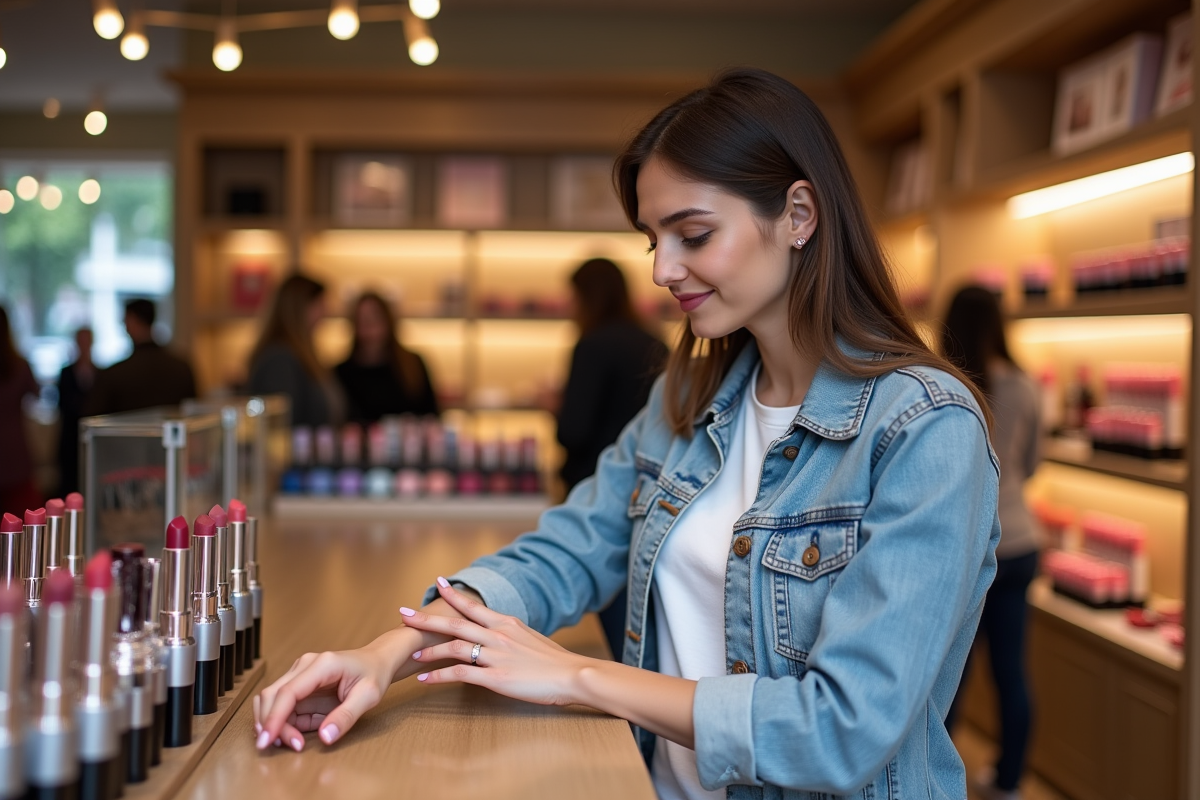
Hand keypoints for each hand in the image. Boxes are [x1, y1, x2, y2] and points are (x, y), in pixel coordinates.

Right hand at [253, 636, 399, 751]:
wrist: (376, 661)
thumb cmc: (374, 674)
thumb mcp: (368, 696)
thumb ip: (346, 716)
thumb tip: (325, 737)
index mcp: (322, 665)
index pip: (287, 692)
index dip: (274, 718)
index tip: (268, 740)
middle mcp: (305, 665)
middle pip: (272, 695)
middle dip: (272, 724)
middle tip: (288, 746)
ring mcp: (299, 674)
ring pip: (270, 699)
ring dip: (271, 723)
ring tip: (289, 742)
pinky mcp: (298, 685)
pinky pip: (280, 705)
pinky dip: (279, 722)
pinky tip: (291, 735)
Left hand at [403, 577, 593, 705]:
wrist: (572, 674)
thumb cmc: (556, 661)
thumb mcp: (533, 639)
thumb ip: (513, 635)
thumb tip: (502, 635)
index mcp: (507, 623)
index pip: (474, 606)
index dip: (454, 596)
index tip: (438, 584)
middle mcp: (498, 634)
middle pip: (455, 622)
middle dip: (427, 618)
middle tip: (404, 613)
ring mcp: (495, 655)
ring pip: (453, 647)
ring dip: (430, 650)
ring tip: (412, 653)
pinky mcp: (495, 677)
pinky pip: (459, 674)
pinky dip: (439, 676)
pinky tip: (426, 679)